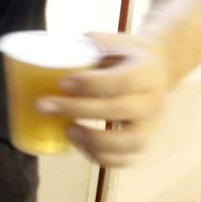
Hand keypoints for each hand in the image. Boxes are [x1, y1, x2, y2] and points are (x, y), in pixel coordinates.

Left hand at [38, 33, 169, 167]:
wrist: (158, 67)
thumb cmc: (123, 54)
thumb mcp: (109, 41)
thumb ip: (84, 45)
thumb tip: (46, 49)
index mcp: (147, 71)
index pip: (123, 81)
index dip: (92, 84)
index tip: (61, 83)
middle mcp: (153, 100)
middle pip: (120, 110)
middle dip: (77, 110)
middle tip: (43, 105)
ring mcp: (151, 125)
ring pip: (129, 142)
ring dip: (93, 140)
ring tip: (65, 130)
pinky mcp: (143, 142)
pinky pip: (126, 159)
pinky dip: (101, 158)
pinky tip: (78, 146)